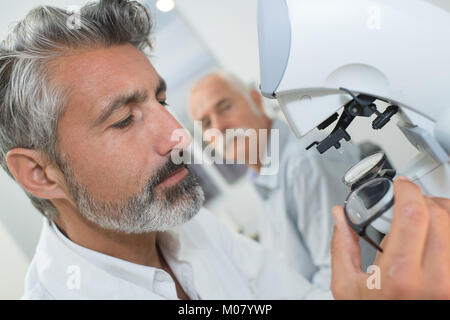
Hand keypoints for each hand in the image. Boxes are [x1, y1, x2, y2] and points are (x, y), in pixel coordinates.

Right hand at [331, 176, 449, 298]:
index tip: (400, 186)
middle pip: (439, 215)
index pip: (413, 214)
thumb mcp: (347, 287)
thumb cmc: (373, 314)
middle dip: (421, 200)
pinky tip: (436, 234)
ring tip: (422, 218)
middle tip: (406, 203)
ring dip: (440, 213)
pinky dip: (448, 230)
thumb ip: (342, 246)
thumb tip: (341, 216)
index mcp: (400, 276)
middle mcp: (436, 281)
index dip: (406, 190)